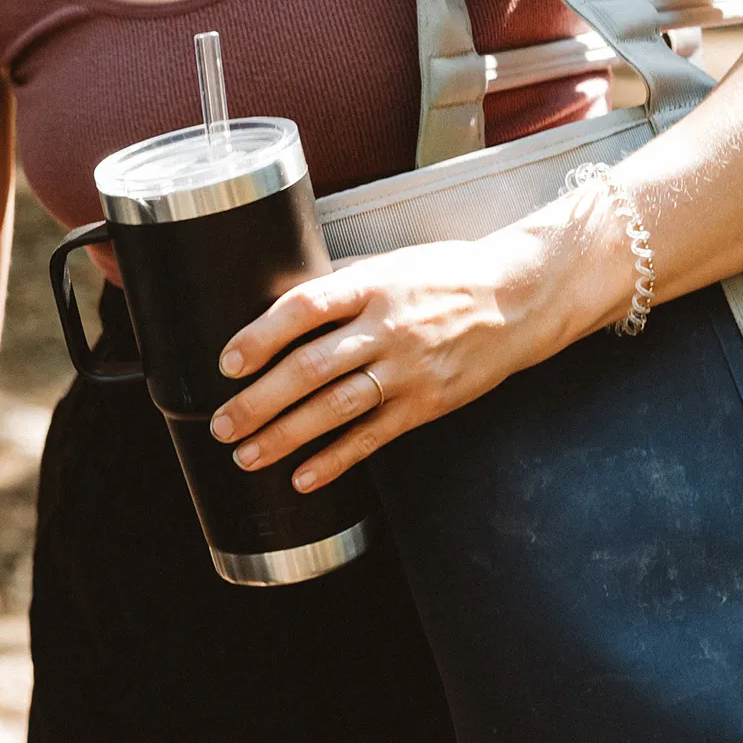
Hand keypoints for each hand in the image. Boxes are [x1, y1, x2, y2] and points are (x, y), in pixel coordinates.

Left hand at [209, 234, 551, 491]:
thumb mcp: (392, 263)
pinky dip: (336, 460)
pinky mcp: (426, 404)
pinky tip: (304, 478)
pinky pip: (374, 437)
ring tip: (247, 456)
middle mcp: (387, 328)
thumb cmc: (448, 276)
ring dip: (286, 436)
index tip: (228, 363)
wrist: (519, 301)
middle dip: (258, 401)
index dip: (260, 337)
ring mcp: (408, 370)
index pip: (304, 309)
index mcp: (372, 286)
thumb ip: (341, 283)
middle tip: (222, 424)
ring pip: (336, 408)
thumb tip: (283, 301)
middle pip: (311, 367)